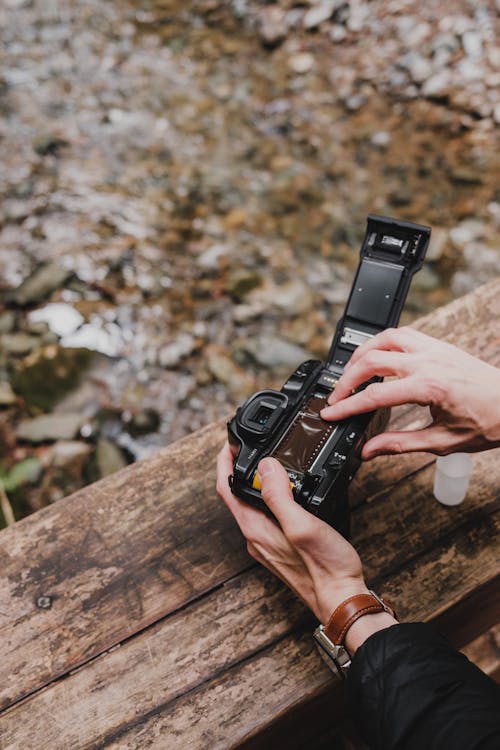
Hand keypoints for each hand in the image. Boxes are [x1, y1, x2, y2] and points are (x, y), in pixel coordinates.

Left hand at [216, 444, 395, 652]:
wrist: (342, 601)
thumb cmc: (326, 568)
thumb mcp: (302, 524)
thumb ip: (279, 496)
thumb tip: (264, 466)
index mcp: (255, 528)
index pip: (226, 488)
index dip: (224, 462)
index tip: (230, 443)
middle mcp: (256, 538)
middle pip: (237, 496)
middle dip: (240, 469)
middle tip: (250, 448)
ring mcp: (267, 545)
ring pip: (252, 506)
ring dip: (256, 484)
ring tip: (271, 464)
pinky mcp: (281, 549)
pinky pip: (267, 517)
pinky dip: (271, 498)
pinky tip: (288, 494)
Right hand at [320, 327, 499, 458]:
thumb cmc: (489, 422)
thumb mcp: (442, 442)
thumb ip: (399, 444)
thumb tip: (369, 451)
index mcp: (429, 387)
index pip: (375, 396)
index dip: (348, 407)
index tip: (332, 414)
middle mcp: (429, 362)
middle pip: (372, 361)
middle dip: (346, 380)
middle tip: (336, 398)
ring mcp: (434, 349)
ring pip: (384, 338)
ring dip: (362, 354)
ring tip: (350, 373)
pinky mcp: (438, 345)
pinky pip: (402, 334)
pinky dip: (382, 343)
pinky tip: (377, 357)